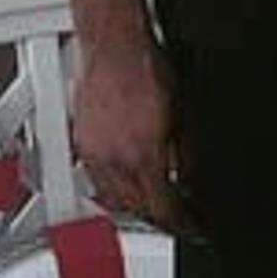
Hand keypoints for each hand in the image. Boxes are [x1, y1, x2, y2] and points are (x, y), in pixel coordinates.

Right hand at [72, 34, 187, 233]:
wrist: (116, 49)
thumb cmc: (149, 72)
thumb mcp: (183, 118)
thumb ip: (187, 157)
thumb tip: (192, 181)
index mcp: (144, 155)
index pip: (164, 208)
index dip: (183, 223)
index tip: (194, 228)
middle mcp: (115, 160)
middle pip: (136, 208)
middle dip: (158, 218)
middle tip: (177, 216)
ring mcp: (94, 153)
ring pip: (113, 197)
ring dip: (134, 205)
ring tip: (153, 203)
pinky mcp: (82, 143)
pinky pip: (96, 178)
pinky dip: (112, 187)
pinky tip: (124, 182)